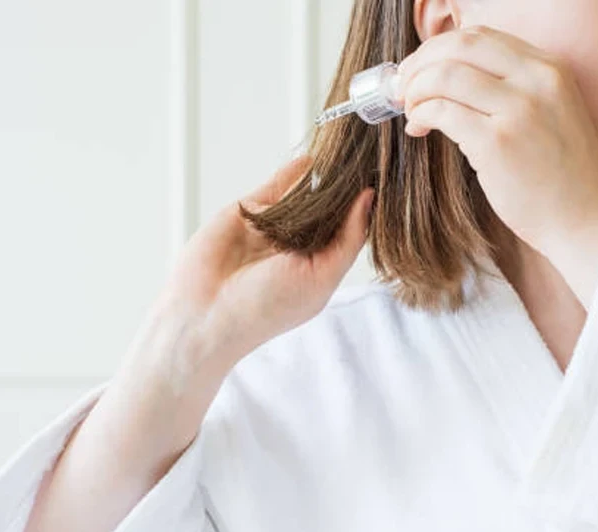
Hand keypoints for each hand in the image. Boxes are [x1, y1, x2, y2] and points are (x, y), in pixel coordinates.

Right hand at [148, 155, 373, 393]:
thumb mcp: (322, 277)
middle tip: (372, 160)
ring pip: (303, 196)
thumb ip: (348, 239)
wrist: (207, 310)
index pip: (349, 232)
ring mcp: (273, 228)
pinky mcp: (249, 211)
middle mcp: (297, 247)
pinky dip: (292, 172)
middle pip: (329, 210)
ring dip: (323, 178)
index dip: (365, 211)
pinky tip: (312, 159)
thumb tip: (369, 199)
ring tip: (349, 153)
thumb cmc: (268, 306)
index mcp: (319, 268)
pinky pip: (275, 186)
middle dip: (347, 190)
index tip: (390, 185)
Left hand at [396, 26, 597, 304]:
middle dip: (421, 62)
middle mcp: (537, 80)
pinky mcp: (498, 143)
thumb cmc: (562, 177)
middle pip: (459, 46)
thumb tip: (451, 81)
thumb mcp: (551, 114)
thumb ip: (513, 91)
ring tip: (410, 110)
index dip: (441, 48)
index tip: (421, 67)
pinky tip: (419, 129)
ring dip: (415, 90)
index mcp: (550, 68)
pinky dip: (421, 115)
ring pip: (444, 76)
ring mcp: (519, 110)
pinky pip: (442, 112)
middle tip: (402, 86)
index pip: (482, 37)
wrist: (587, 221)